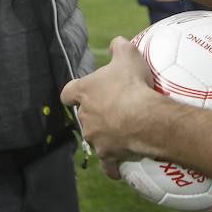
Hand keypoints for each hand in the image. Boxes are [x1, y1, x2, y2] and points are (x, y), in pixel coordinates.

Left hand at [61, 37, 156, 171]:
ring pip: (96, 139)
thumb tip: (117, 42)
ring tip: (123, 134)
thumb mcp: (127, 55)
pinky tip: (118, 169)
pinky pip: (108, 165)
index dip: (73, 93)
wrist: (143, 118)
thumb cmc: (132, 85)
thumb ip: (120, 47)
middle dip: (96, 114)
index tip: (81, 93)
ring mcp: (95, 138)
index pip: (68, 93)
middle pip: (84, 116)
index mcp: (84, 92)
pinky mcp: (108, 155)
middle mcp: (85, 117)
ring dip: (105, 137)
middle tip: (115, 109)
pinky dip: (112, 167)